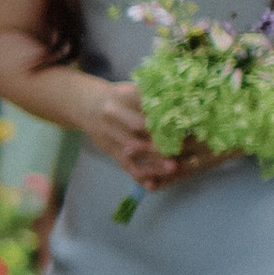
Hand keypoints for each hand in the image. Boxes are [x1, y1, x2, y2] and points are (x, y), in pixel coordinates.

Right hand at [79, 79, 202, 189]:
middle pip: (138, 126)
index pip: (145, 102)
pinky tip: (154, 184)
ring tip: (173, 167)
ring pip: (133, 149)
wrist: (87, 105)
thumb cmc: (121, 98)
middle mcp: (113, 113)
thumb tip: (186, 104)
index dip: (164, 111)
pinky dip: (141, 176)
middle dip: (161, 136)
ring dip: (154, 160)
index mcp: (123, 94)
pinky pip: (126, 166)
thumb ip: (154, 96)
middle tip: (183, 146)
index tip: (185, 117)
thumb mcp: (132, 89)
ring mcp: (110, 133)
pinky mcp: (110, 150)